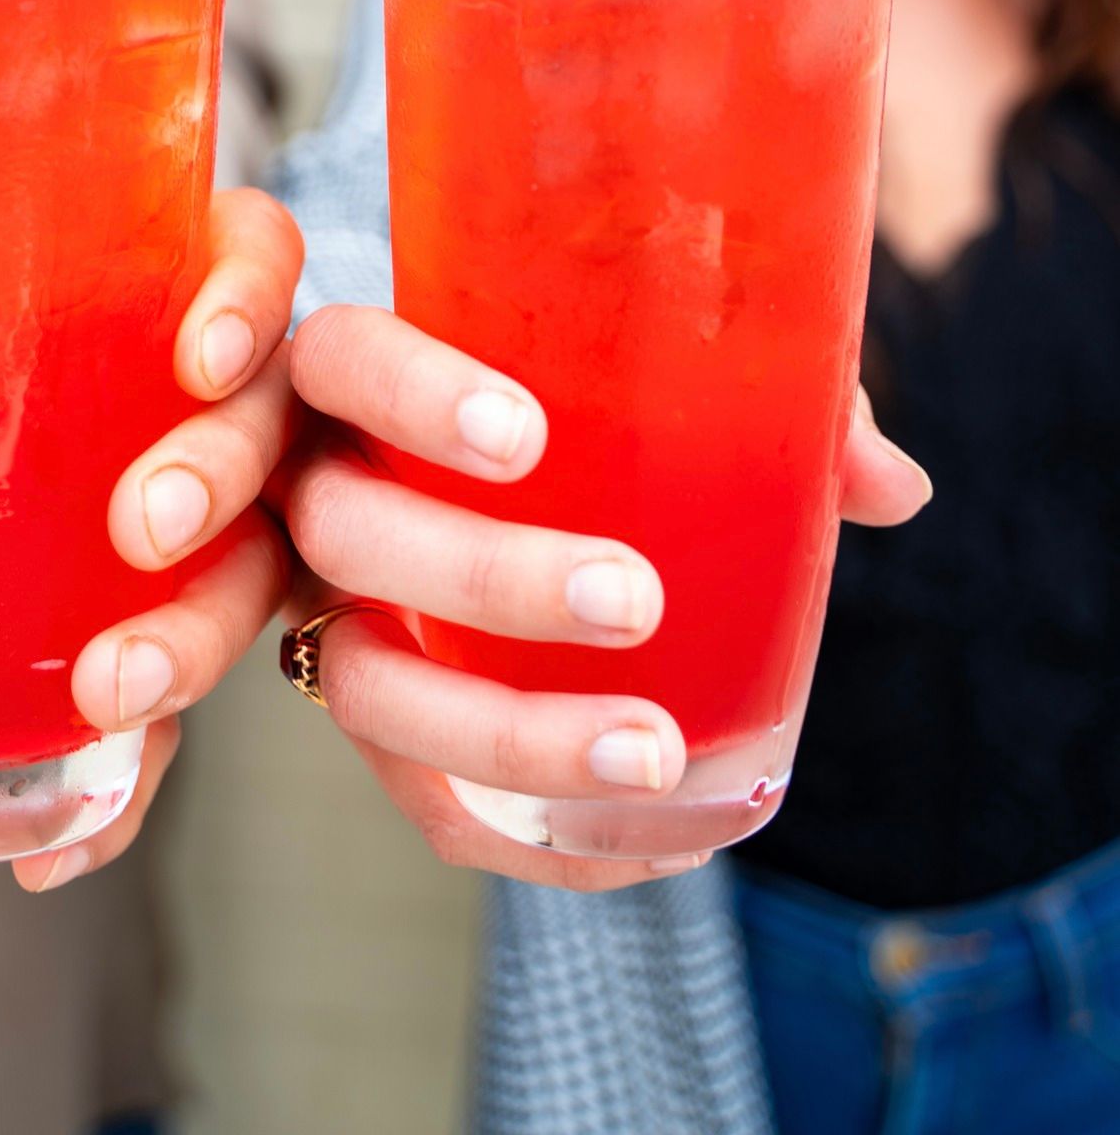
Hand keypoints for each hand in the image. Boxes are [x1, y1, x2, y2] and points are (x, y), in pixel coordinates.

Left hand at [0, 186, 304, 891]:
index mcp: (162, 294)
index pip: (256, 255)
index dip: (250, 297)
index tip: (197, 355)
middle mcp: (222, 404)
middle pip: (273, 420)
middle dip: (222, 475)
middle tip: (142, 528)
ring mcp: (225, 525)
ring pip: (259, 572)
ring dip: (195, 637)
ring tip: (110, 696)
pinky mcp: (178, 640)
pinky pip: (176, 721)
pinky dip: (118, 792)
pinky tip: (51, 852)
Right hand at [276, 304, 931, 891]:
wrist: (458, 495)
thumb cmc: (562, 411)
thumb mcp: (630, 381)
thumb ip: (752, 402)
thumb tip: (887, 486)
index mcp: (358, 377)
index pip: (351, 359)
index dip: (415, 397)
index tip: (525, 436)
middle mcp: (315, 488)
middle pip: (347, 530)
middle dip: (483, 575)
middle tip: (637, 598)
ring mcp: (321, 612)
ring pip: (367, 682)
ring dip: (505, 730)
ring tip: (653, 753)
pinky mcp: (371, 719)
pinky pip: (419, 794)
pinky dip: (527, 828)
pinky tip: (649, 843)